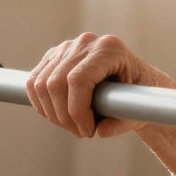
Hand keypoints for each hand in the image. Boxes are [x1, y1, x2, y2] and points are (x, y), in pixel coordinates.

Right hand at [26, 32, 150, 138]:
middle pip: (56, 83)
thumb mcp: (140, 109)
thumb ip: (124, 122)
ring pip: (42, 84)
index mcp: (110, 48)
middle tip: (81, 133)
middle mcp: (86, 42)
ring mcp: (68, 46)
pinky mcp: (55, 56)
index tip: (88, 131)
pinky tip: (58, 116)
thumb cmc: (139, 92)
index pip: (78, 79)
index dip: (77, 110)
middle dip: (65, 117)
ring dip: (52, 114)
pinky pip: (35, 82)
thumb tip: (102, 131)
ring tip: (72, 126)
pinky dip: (41, 105)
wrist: (135, 79)